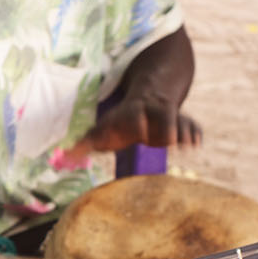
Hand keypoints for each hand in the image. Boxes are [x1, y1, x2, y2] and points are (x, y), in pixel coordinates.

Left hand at [76, 94, 201, 152]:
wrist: (149, 97)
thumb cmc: (121, 121)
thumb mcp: (102, 130)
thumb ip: (84, 145)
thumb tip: (61, 160)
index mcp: (134, 111)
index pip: (136, 115)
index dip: (138, 122)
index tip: (141, 133)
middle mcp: (154, 111)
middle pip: (163, 114)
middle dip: (168, 126)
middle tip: (172, 141)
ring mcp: (170, 116)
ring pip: (181, 119)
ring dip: (185, 131)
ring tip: (189, 147)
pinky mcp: (182, 122)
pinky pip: (193, 125)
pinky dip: (195, 134)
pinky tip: (196, 146)